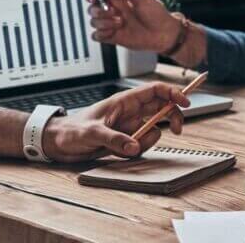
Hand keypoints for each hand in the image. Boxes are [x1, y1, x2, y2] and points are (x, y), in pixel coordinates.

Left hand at [41, 82, 189, 161]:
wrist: (58, 143)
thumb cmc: (71, 130)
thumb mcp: (91, 133)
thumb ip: (114, 139)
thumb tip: (134, 146)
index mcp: (123, 101)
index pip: (154, 91)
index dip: (173, 93)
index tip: (186, 103)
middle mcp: (129, 112)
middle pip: (161, 108)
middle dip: (172, 117)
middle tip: (177, 129)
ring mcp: (128, 126)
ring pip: (153, 130)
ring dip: (148, 140)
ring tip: (128, 147)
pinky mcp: (125, 141)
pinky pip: (141, 145)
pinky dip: (136, 151)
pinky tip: (120, 153)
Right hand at [86, 0, 179, 53]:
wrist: (164, 33)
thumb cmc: (156, 13)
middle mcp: (113, 11)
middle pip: (92, 8)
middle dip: (99, 10)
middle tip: (113, 11)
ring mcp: (112, 24)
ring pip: (94, 22)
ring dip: (104, 22)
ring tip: (120, 22)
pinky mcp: (113, 37)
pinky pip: (96, 36)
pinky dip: (101, 33)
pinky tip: (113, 31)